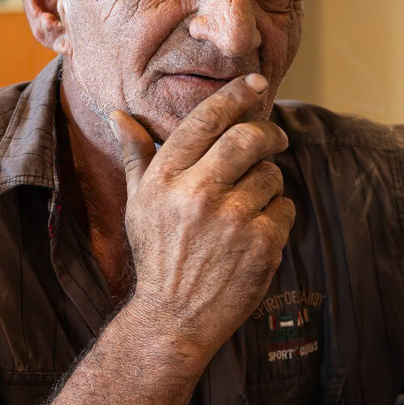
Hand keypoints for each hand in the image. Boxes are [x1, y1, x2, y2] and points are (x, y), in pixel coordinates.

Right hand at [105, 74, 295, 355]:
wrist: (173, 320)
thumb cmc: (157, 257)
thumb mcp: (138, 205)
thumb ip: (137, 157)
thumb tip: (119, 115)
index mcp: (165, 178)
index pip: (207, 119)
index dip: (237, 95)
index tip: (257, 83)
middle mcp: (196, 193)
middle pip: (249, 137)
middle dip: (268, 133)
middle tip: (275, 138)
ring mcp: (232, 219)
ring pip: (271, 175)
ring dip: (268, 184)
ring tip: (249, 207)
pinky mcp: (261, 243)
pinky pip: (285, 208)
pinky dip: (277, 216)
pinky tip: (256, 235)